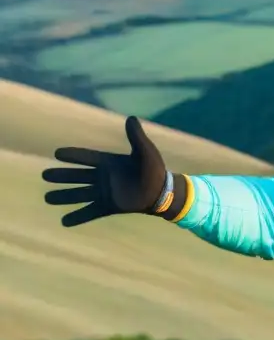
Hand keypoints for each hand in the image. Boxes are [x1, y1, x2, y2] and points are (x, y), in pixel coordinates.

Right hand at [42, 116, 169, 226]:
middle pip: (78, 176)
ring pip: (79, 194)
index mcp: (109, 163)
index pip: (87, 158)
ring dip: (64, 197)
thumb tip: (131, 118)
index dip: (73, 155)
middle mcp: (103, 178)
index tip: (57, 153)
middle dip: (62, 176)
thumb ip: (136, 136)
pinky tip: (64, 222)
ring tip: (47, 198)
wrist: (162, 191)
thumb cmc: (154, 169)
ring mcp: (105, 192)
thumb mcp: (146, 151)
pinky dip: (78, 217)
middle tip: (45, 175)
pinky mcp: (109, 206)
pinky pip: (90, 212)